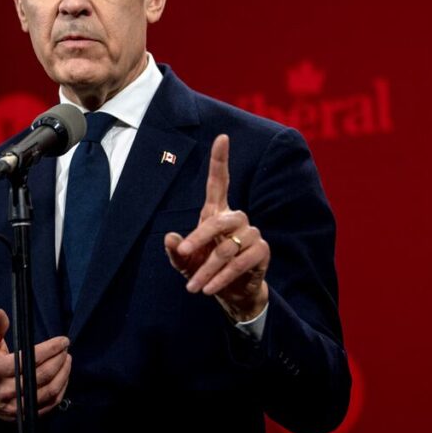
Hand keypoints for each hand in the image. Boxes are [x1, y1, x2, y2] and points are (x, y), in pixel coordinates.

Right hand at [0, 309, 71, 423]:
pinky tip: (63, 377)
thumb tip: (1, 313)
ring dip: (63, 374)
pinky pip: (49, 404)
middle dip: (59, 359)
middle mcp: (7, 390)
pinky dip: (61, 390)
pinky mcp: (24, 415)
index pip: (29, 359)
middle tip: (66, 349)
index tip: (62, 341)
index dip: (50, 349)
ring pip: (48, 391)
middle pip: (42, 375)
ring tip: (67, 360)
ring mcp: (16, 405)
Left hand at [164, 134, 269, 321]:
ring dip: (208, 268)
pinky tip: (209, 289)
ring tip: (193, 286)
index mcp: (217, 213)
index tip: (222, 137)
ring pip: (228, 247)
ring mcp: (251, 234)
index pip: (219, 182)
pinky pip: (240, 262)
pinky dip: (222, 277)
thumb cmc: (205, 270)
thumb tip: (170, 237)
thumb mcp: (184, 262)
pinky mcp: (261, 252)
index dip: (220, 160)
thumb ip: (176, 251)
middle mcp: (237, 218)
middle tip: (183, 252)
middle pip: (220, 220)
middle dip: (200, 237)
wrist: (232, 295)